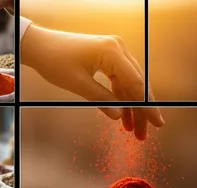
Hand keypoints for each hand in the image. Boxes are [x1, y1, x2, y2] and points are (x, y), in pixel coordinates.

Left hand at [21, 26, 163, 139]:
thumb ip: (102, 100)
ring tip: (135, 132)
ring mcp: (115, 52)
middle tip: (145, 134)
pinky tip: (124, 118)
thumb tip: (120, 117)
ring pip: (130, 85)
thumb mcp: (78, 85)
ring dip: (132, 108)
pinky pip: (121, 82)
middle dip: (142, 110)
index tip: (157, 123)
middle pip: (137, 84)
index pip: (136, 83)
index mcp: (112, 52)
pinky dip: (122, 99)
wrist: (39, 45)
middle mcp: (118, 49)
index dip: (147, 106)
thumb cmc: (54, 61)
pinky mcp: (109, 58)